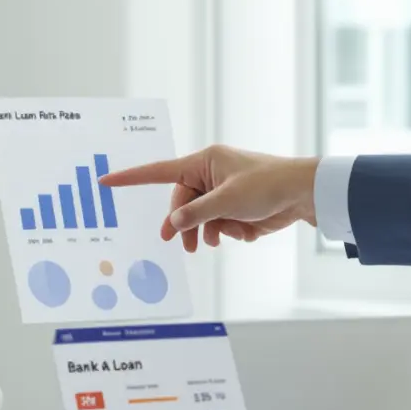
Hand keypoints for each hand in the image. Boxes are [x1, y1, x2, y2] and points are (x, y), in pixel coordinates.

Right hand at [96, 147, 318, 252]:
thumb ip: (195, 214)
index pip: (159, 171)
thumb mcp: (227, 202)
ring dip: (206, 231)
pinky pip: (219, 222)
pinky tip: (242, 232)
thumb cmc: (268, 185)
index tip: (106, 180)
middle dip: (184, 225)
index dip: (131, 178)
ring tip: (216, 242)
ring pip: (200, 216)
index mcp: (204, 162)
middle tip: (185, 247)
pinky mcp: (237, 206)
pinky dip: (227, 230)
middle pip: (182, 203)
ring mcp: (224, 190)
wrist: (304, 194)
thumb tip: (173, 223)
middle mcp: (211, 174)